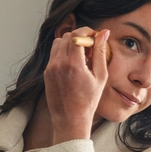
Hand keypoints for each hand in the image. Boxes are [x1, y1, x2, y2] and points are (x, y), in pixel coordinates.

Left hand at [43, 27, 110, 143]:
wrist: (70, 120)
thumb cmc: (88, 101)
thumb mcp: (100, 77)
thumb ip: (101, 53)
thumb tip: (104, 33)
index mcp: (73, 64)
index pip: (76, 34)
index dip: (86, 31)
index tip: (93, 36)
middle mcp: (59, 64)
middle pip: (66, 36)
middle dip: (78, 37)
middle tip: (89, 48)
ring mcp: (50, 68)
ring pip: (58, 43)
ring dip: (69, 44)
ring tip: (80, 57)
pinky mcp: (46, 73)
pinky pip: (54, 55)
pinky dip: (63, 54)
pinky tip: (73, 66)